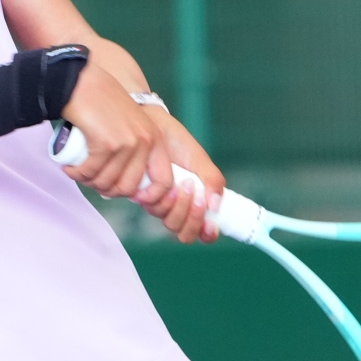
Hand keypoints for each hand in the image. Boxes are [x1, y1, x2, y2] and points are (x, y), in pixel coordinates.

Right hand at [57, 69, 222, 244]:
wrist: (82, 82)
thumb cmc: (101, 105)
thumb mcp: (130, 126)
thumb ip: (136, 151)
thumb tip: (128, 189)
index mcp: (155, 140)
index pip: (164, 182)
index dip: (148, 197)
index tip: (125, 194)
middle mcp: (145, 142)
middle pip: (128, 188)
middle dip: (106, 190)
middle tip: (91, 179)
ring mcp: (127, 143)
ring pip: (107, 182)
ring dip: (87, 181)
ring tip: (78, 171)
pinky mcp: (107, 144)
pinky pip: (91, 172)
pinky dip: (76, 174)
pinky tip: (69, 169)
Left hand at [148, 112, 223, 244]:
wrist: (152, 126)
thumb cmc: (177, 142)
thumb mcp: (200, 160)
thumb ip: (212, 181)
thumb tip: (215, 205)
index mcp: (197, 202)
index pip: (203, 232)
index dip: (207, 234)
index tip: (211, 226)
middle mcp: (178, 207)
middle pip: (185, 233)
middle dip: (194, 218)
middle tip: (197, 195)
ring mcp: (161, 204)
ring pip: (170, 224)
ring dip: (180, 207)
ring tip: (185, 183)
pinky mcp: (145, 197)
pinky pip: (155, 210)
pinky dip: (165, 200)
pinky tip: (169, 183)